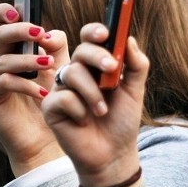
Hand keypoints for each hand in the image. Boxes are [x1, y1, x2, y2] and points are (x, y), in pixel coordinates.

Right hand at [0, 3, 68, 175]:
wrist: (49, 139)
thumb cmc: (56, 103)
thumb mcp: (61, 71)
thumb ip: (57, 48)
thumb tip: (51, 32)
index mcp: (17, 50)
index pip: (3, 23)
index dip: (5, 12)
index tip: (19, 10)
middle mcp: (1, 62)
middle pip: (1, 35)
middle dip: (19, 30)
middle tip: (39, 34)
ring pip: (2, 60)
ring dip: (27, 60)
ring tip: (49, 66)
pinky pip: (1, 83)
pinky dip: (24, 85)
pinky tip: (43, 94)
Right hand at [42, 22, 146, 185]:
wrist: (113, 155)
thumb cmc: (122, 122)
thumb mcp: (135, 91)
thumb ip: (136, 65)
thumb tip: (129, 38)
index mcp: (95, 66)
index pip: (90, 39)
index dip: (95, 31)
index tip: (106, 33)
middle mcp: (76, 73)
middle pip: (80, 51)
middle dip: (97, 56)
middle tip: (111, 67)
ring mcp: (61, 89)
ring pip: (72, 72)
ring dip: (92, 92)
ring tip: (102, 111)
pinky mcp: (51, 107)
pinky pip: (63, 97)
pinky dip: (79, 109)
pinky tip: (83, 121)